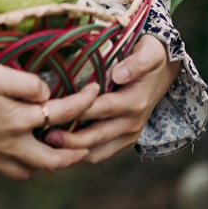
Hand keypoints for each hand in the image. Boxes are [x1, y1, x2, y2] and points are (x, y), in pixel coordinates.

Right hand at [0, 62, 99, 181]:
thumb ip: (25, 83)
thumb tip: (46, 93)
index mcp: (18, 121)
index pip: (63, 114)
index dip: (85, 102)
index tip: (97, 91)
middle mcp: (10, 148)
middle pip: (54, 161)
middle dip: (75, 154)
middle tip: (84, 146)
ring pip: (30, 172)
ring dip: (44, 163)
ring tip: (48, 149)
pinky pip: (4, 173)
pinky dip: (16, 166)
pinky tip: (12, 154)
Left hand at [44, 36, 178, 163]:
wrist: (163, 70)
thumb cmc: (150, 57)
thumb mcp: (149, 53)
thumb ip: (136, 63)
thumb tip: (118, 74)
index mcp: (134, 102)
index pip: (102, 109)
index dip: (78, 110)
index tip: (55, 110)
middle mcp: (132, 123)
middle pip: (96, 136)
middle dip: (70, 139)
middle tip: (44, 136)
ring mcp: (128, 135)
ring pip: (97, 152)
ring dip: (72, 152)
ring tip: (46, 147)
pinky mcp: (123, 141)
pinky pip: (100, 154)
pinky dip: (79, 155)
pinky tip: (58, 150)